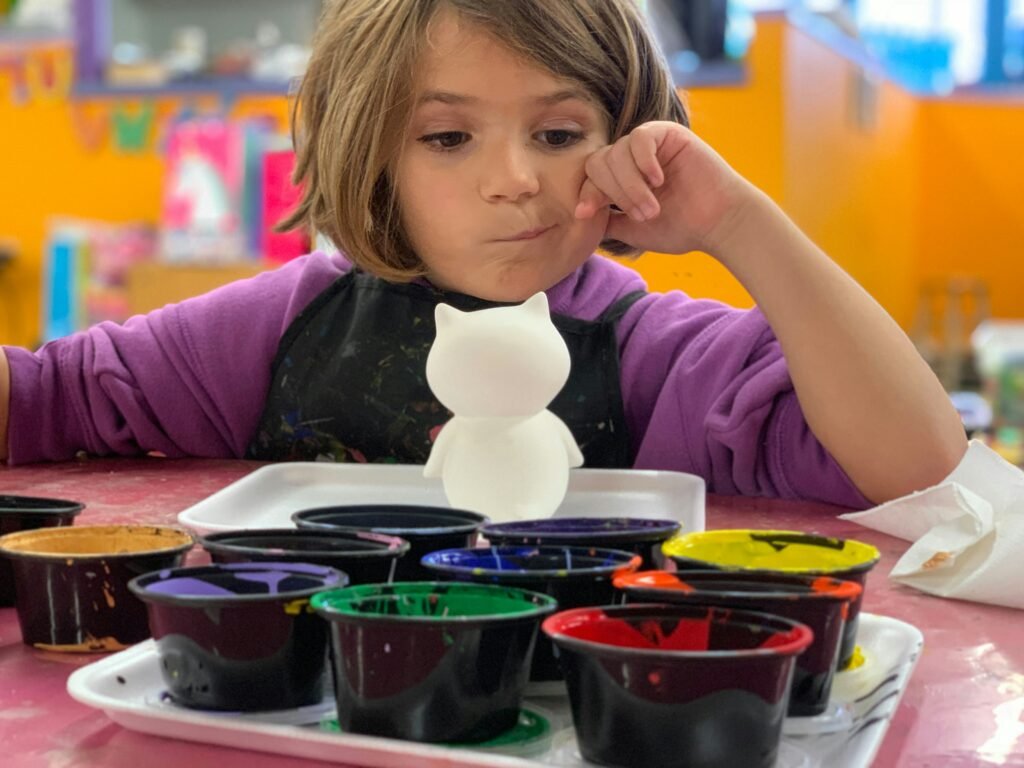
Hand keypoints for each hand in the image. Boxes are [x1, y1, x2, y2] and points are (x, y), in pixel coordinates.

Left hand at [575, 121, 754, 256]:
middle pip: (599, 162)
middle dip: (615, 193)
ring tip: (653, 206)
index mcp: (622, 178)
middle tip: (642, 214)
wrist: (718, 223)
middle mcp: (632, 158)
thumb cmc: (681, 228)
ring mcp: (650, 144)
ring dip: (632, 185)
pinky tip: (658, 180)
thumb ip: (606, 219)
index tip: (584, 214)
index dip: (586, 193)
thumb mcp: (632, 229)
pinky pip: (640, 137)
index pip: (591, 177)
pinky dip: (644, 161)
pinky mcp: (668, 133)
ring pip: (617, 153)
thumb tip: (578, 215)